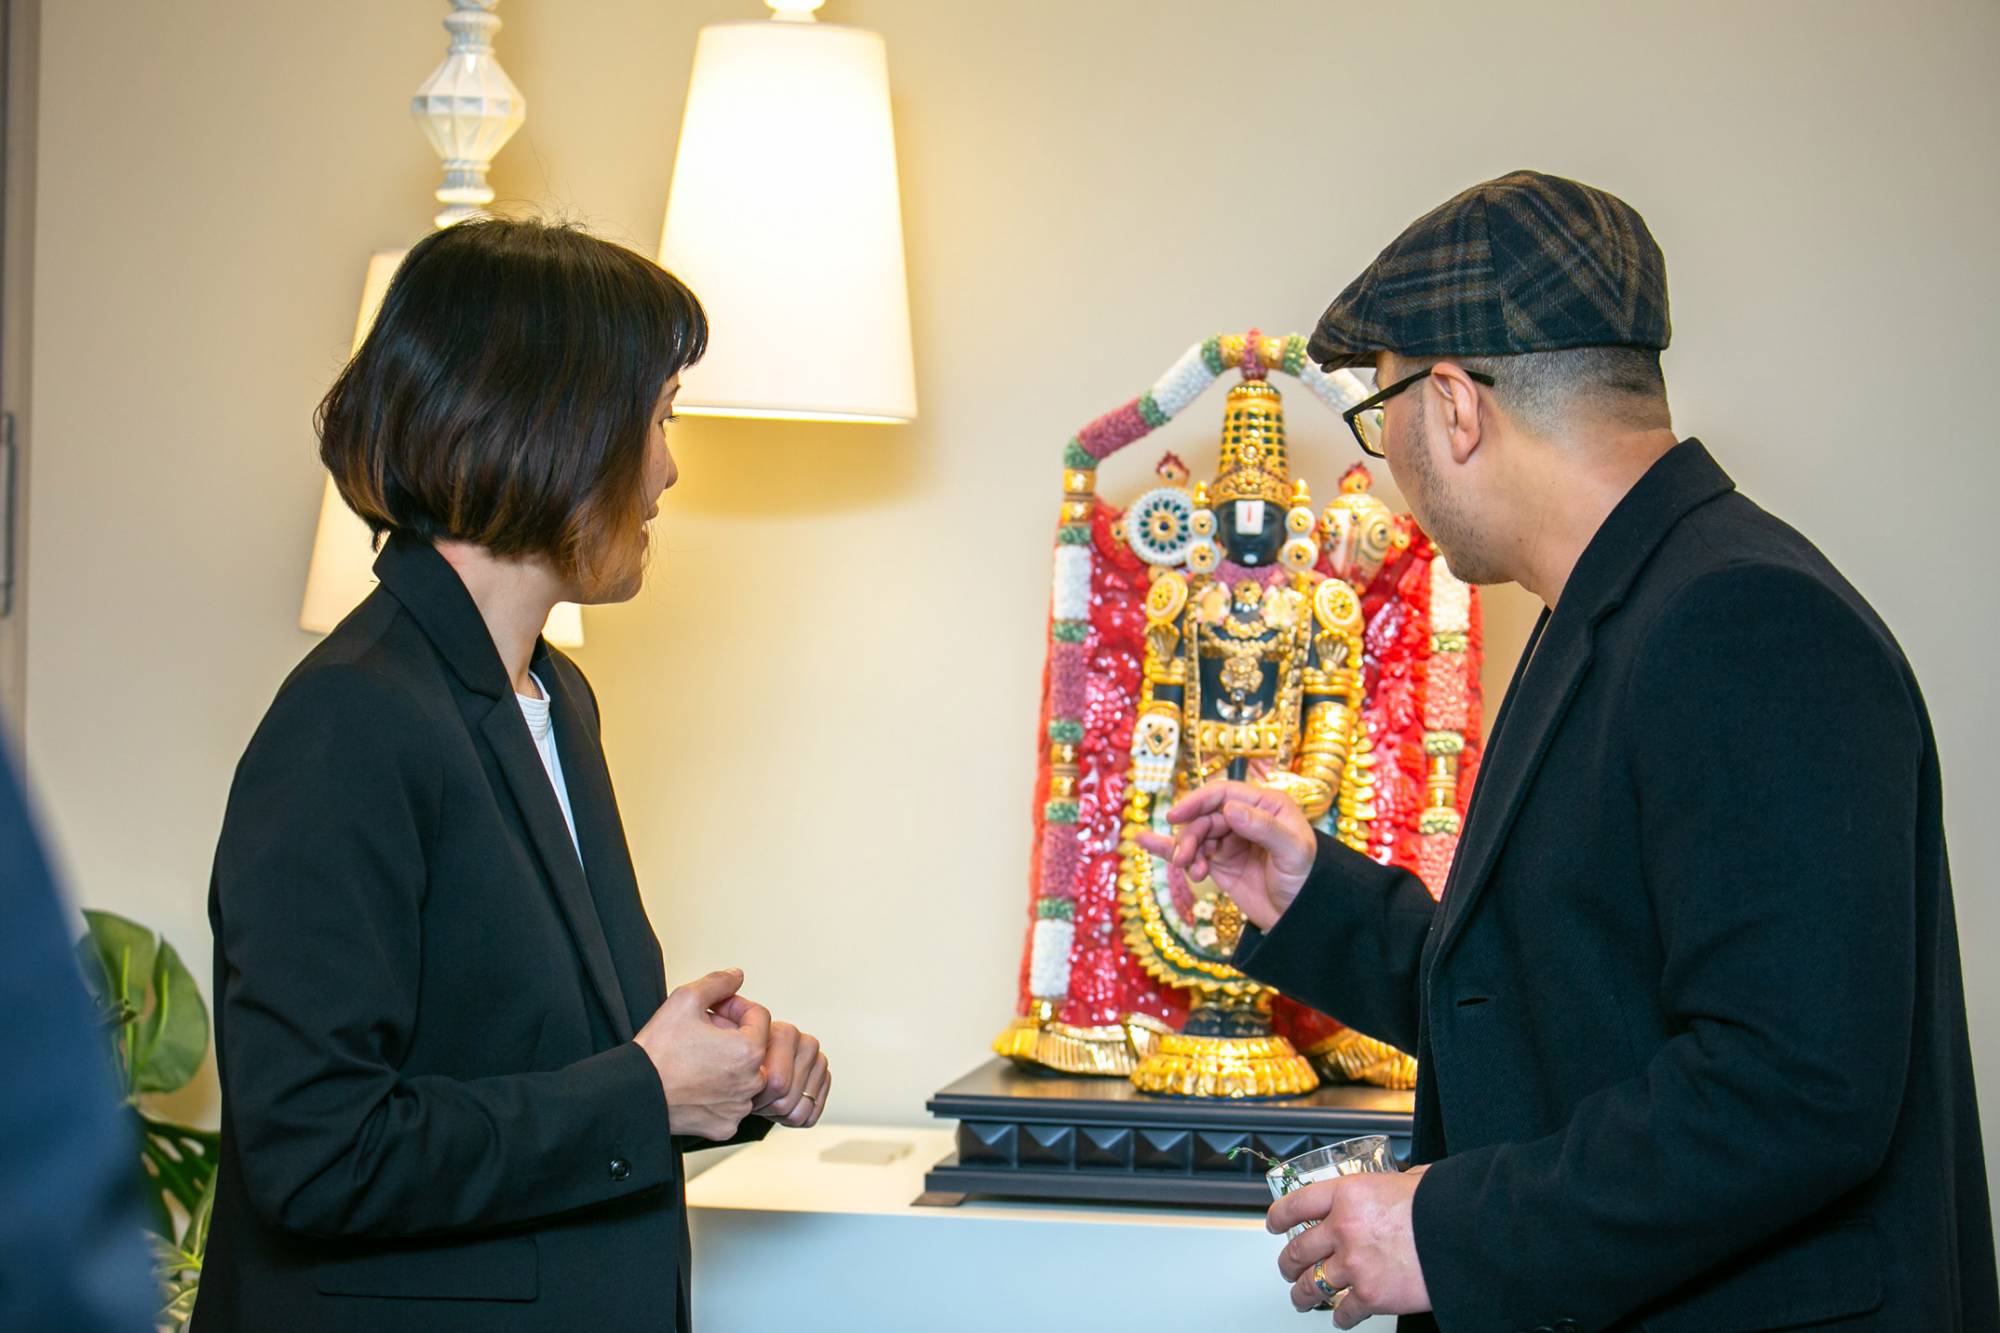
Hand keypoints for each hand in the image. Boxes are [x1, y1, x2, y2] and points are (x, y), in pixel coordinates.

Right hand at [633, 967, 770, 1140]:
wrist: (632, 1095)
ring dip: (728, 1064)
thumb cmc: (656, 1052)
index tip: (714, 1010)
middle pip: (755, 1047)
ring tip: (698, 1058)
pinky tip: (697, 1083)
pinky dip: (719, 1093)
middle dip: (733, 1035)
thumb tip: (737, 976)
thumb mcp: (685, 999)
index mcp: (748, 1051)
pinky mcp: (724, 1126)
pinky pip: (731, 1104)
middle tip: (703, 1032)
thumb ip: (718, 982)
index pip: (759, 1016)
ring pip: (744, 1077)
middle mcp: (751, 1083)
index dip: (735, 1006)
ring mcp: (738, 1108)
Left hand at [749, 1020, 829, 1128]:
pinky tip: (780, 1104)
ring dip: (778, 1113)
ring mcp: (819, 1063)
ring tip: (766, 1099)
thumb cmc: (742, 1061)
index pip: (777, 1083)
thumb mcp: (734, 1059)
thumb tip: (757, 1082)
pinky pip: (810, 1117)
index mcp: (786, 1034)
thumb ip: (744, 1067)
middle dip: (765, 1106)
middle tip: (754, 1097)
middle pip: (786, 1101)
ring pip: (799, 1112)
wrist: (752, 1061)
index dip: (755, 1096)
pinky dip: (792, 1118)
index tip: (743, 1090)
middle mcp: (808, 1045)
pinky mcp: (825, 1082)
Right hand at [1133, 780, 1315, 930]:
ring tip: (1192, 872)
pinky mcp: (1220, 862)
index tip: (1176, 816)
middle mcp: (1245, 818)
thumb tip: (1229, 809)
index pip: (1224, 793)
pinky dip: (1170, 849)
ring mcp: (1231, 841)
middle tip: (1183, 859)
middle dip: (1190, 836)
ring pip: (1196, 835)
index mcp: (1265, 805)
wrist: (1302, 918)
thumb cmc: (1307, 879)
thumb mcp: (1292, 851)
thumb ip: (1263, 828)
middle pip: (1204, 817)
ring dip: (1186, 851)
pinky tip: (1145, 841)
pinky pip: (1192, 851)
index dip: (1197, 800)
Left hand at [1271, 1165, 1431, 1327]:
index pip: (1297, 1204)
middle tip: (1287, 1268)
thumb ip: (1392, 1185)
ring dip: (1302, 1294)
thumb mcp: (1410, 1180)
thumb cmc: (1444, 1205)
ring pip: (1311, 1284)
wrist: (1468, 1234)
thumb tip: (1399, 1184)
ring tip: (1301, 1298)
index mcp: (1348, 1194)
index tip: (1274, 1224)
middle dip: (1287, 1262)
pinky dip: (1340, 1318)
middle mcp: (1343, 1228)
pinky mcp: (1371, 1295)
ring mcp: (1354, 1264)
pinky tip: (1340, 1318)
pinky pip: (1343, 1311)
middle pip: (1297, 1249)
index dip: (1278, 1216)